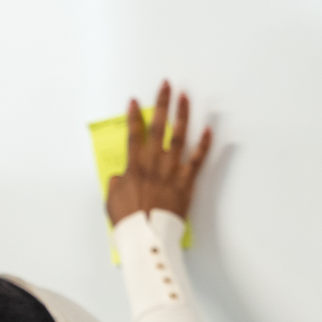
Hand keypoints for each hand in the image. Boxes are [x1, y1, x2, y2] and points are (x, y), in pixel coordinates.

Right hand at [106, 80, 212, 225]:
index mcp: (134, 165)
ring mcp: (172, 170)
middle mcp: (154, 162)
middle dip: (161, 103)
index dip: (133, 115)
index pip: (133, 133)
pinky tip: (209, 129)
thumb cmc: (129, 220)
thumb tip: (122, 175)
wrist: (147, 236)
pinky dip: (204, 144)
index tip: (134, 101)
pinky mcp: (186, 182)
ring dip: (182, 115)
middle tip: (166, 85)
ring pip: (179, 136)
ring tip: (185, 98)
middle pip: (158, 126)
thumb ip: (117, 181)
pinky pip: (198, 159)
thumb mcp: (112, 197)